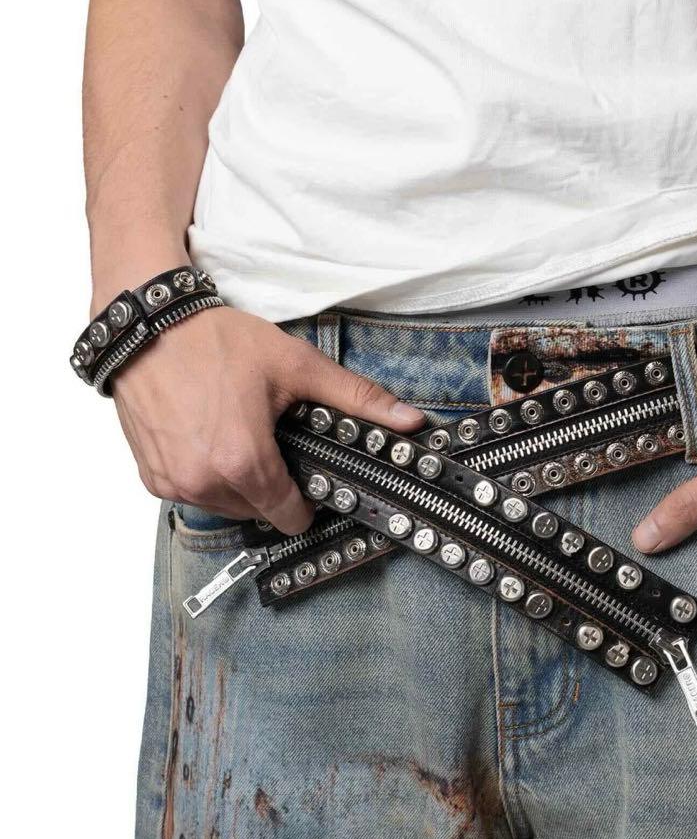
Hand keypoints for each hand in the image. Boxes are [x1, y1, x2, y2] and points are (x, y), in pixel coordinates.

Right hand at [111, 306, 425, 533]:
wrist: (146, 321)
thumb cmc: (214, 341)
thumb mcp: (296, 366)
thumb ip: (357, 398)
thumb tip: (409, 420)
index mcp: (245, 464)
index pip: (290, 517)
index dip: (306, 498)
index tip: (308, 474)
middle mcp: (204, 482)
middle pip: (260, 511)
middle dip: (272, 484)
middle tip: (272, 440)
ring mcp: (173, 482)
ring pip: (226, 505)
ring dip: (238, 482)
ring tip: (239, 433)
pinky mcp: (151, 476)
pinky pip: (192, 492)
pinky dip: (205, 474)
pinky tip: (209, 436)